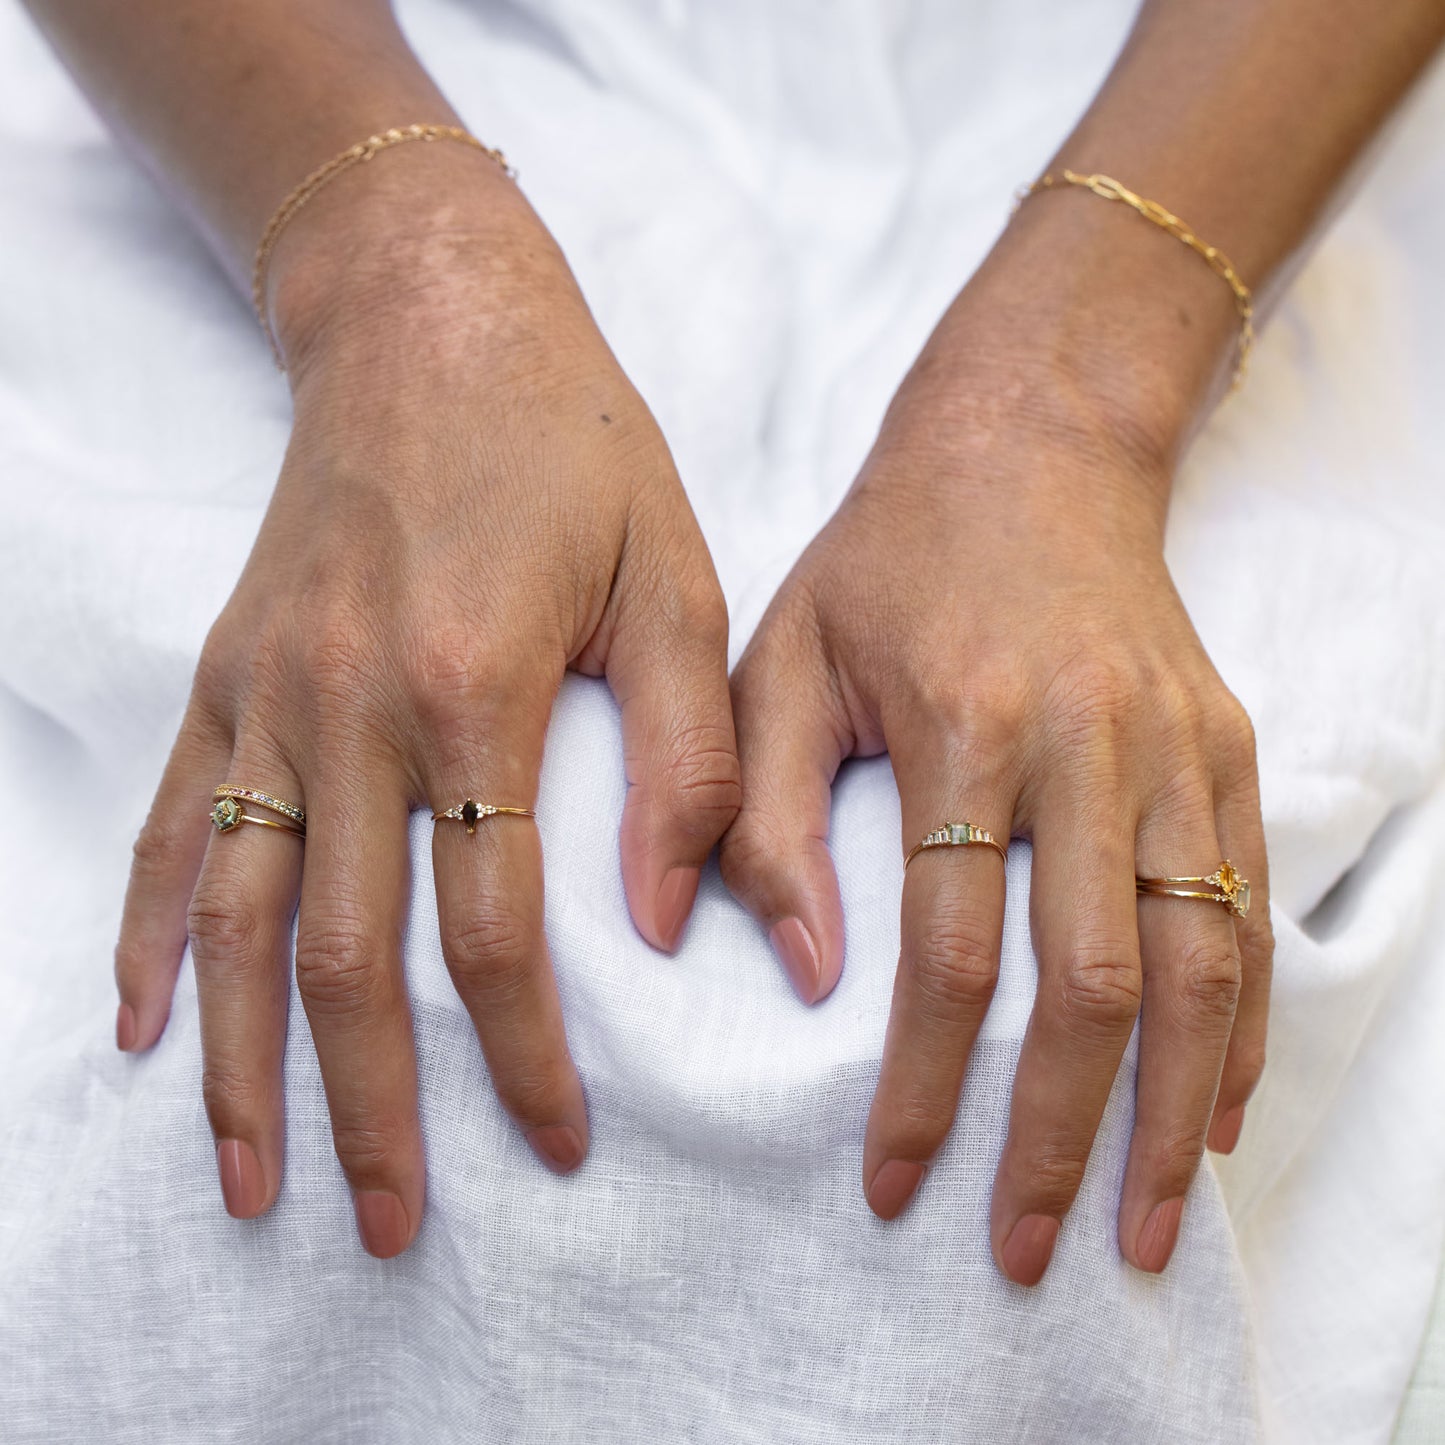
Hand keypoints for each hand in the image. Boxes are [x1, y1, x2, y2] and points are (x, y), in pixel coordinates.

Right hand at [111, 149, 739, 1254]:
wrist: (433, 319)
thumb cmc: (572, 446)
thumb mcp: (674, 576)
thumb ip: (684, 754)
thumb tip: (669, 925)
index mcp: (472, 684)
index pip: (492, 931)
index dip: (523, 1058)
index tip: (555, 1146)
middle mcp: (346, 705)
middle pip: (342, 957)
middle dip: (370, 1107)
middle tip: (391, 1229)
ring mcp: (267, 695)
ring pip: (231, 918)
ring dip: (239, 1064)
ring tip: (252, 1182)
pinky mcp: (226, 676)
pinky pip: (170, 827)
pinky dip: (148, 936)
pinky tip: (137, 1028)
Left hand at [720, 258, 1272, 1282]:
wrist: (1029, 447)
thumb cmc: (885, 562)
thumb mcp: (780, 654)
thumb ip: (758, 808)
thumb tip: (796, 973)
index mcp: (965, 718)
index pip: (949, 949)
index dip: (927, 1085)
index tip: (895, 1184)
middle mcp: (1090, 742)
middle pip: (1087, 982)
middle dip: (1053, 1137)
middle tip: (1017, 1252)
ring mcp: (1178, 747)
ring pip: (1196, 964)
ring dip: (1168, 1113)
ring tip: (1140, 1231)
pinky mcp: (1228, 747)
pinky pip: (1250, 909)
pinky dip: (1240, 1027)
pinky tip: (1212, 1113)